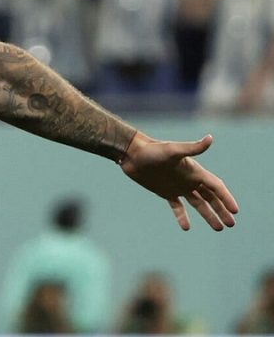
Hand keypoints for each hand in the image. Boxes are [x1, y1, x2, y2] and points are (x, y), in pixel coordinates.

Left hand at [120, 133, 238, 230]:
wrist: (131, 153)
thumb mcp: (173, 150)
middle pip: (210, 197)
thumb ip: (192, 148)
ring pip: (198, 203)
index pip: (216, 186)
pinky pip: (177, 207)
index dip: (226, 198)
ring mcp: (178, 186)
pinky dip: (182, 216)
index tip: (235, 211)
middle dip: (222, 210)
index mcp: (194, 171)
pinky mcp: (165, 191)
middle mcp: (189, 179)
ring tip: (218, 228)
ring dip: (208, 215)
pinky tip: (186, 227)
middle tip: (231, 224)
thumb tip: (210, 138)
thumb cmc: (152, 150)